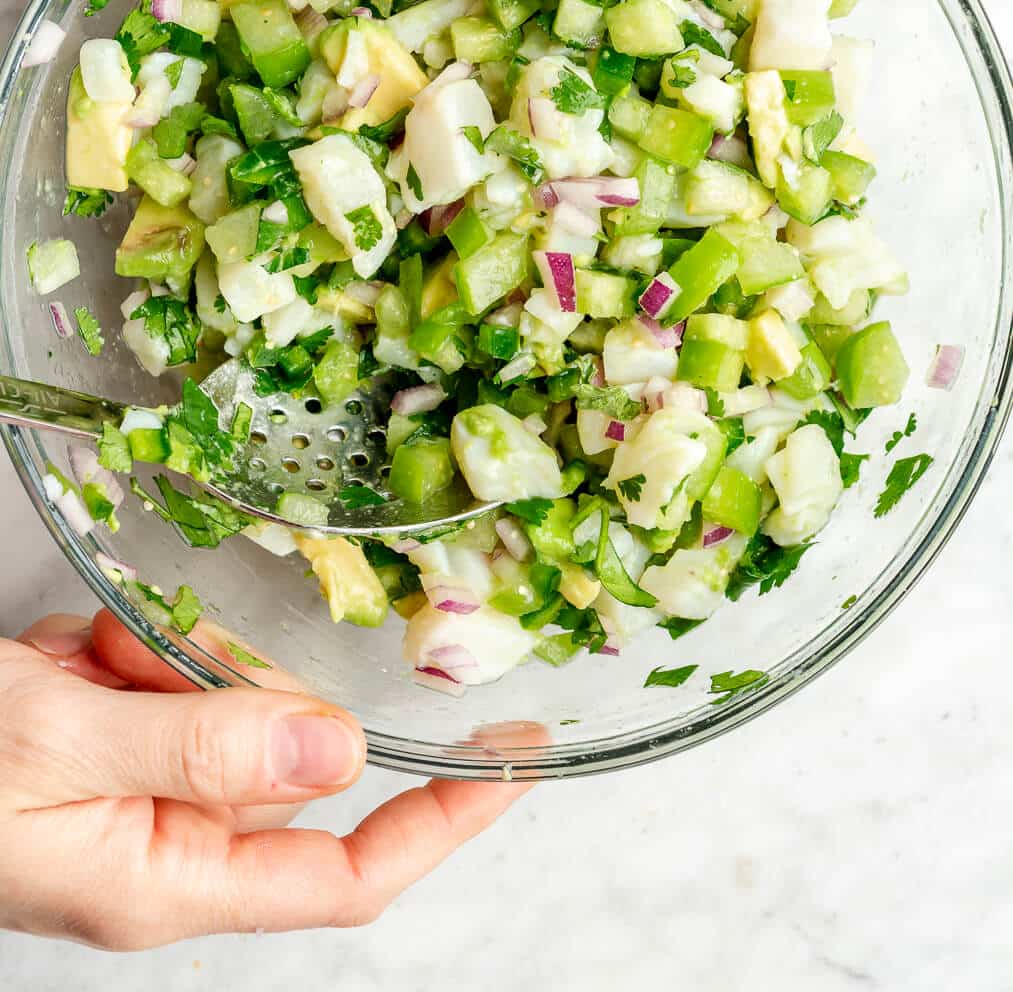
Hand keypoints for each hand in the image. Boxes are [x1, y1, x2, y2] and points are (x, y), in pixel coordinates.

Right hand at [0, 611, 530, 947]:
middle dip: (241, 686)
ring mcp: (137, 784)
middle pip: (282, 752)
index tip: (514, 758)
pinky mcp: (107, 735)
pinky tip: (65, 648)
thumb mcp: (62, 749)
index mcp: (171, 879)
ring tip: (82, 658)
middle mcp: (168, 841)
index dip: (443, 822)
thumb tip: (338, 750)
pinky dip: (126, 643)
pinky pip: (165, 670)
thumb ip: (203, 747)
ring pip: (224, 694)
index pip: (350, 873)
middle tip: (152, 657)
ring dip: (167, 655)